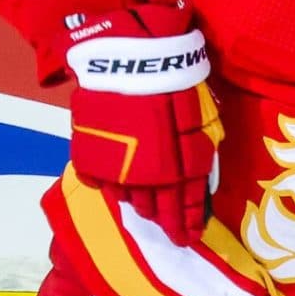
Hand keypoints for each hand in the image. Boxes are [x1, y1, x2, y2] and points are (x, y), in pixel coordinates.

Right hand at [64, 4, 219, 245]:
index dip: (190, 221)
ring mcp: (119, 168)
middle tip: (172, 237)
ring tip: (148, 213)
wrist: (129, 58)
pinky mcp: (93, 157)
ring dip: (142, 206)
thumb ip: (200, 149)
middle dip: (168, 224)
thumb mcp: (200, 115)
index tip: (191, 237)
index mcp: (180, 165)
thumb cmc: (174, 80)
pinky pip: (102, 182)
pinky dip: (112, 187)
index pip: (187, 203)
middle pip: (159, 208)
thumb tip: (201, 178)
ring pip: (131, 199)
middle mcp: (150, 175)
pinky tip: (119, 189)